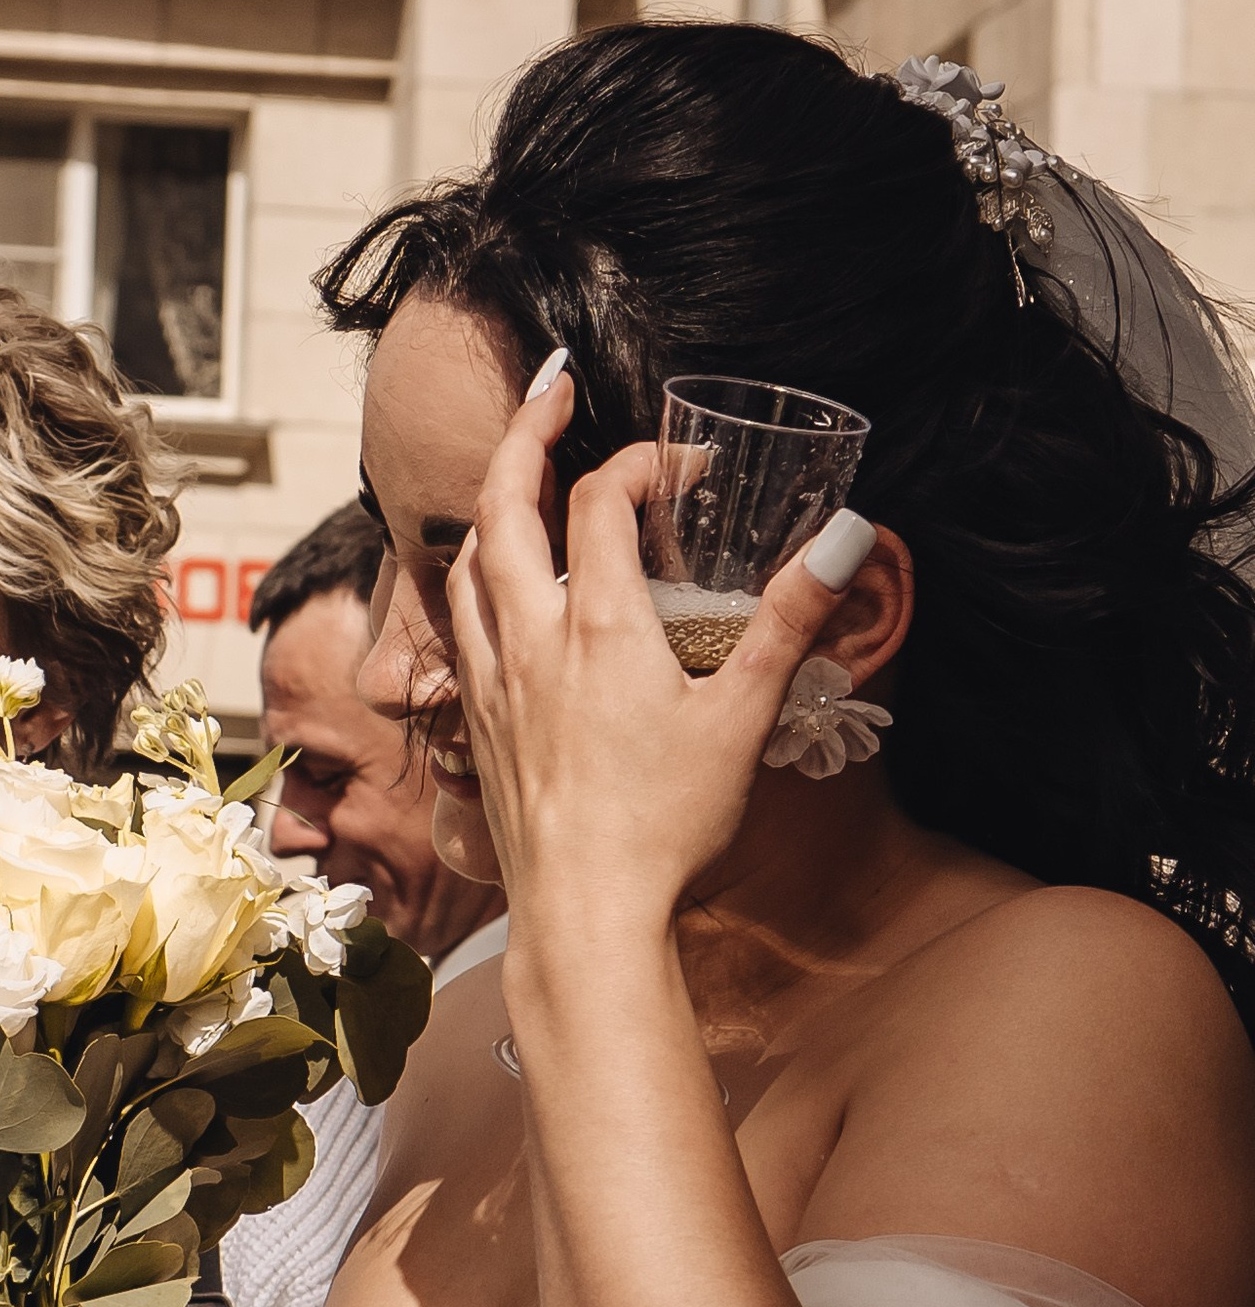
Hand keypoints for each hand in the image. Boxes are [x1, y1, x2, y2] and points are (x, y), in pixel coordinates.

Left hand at [447, 380, 873, 928]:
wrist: (585, 917)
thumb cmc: (665, 826)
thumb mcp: (744, 718)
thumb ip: (792, 621)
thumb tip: (847, 538)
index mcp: (599, 627)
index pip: (601, 502)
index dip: (641, 464)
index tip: (684, 467)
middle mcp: (530, 639)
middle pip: (504, 505)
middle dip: (527, 434)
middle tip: (550, 389)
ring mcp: (492, 682)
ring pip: (467, 563)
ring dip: (492, 506)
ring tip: (518, 479)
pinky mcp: (475, 725)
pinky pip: (458, 626)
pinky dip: (472, 580)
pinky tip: (494, 591)